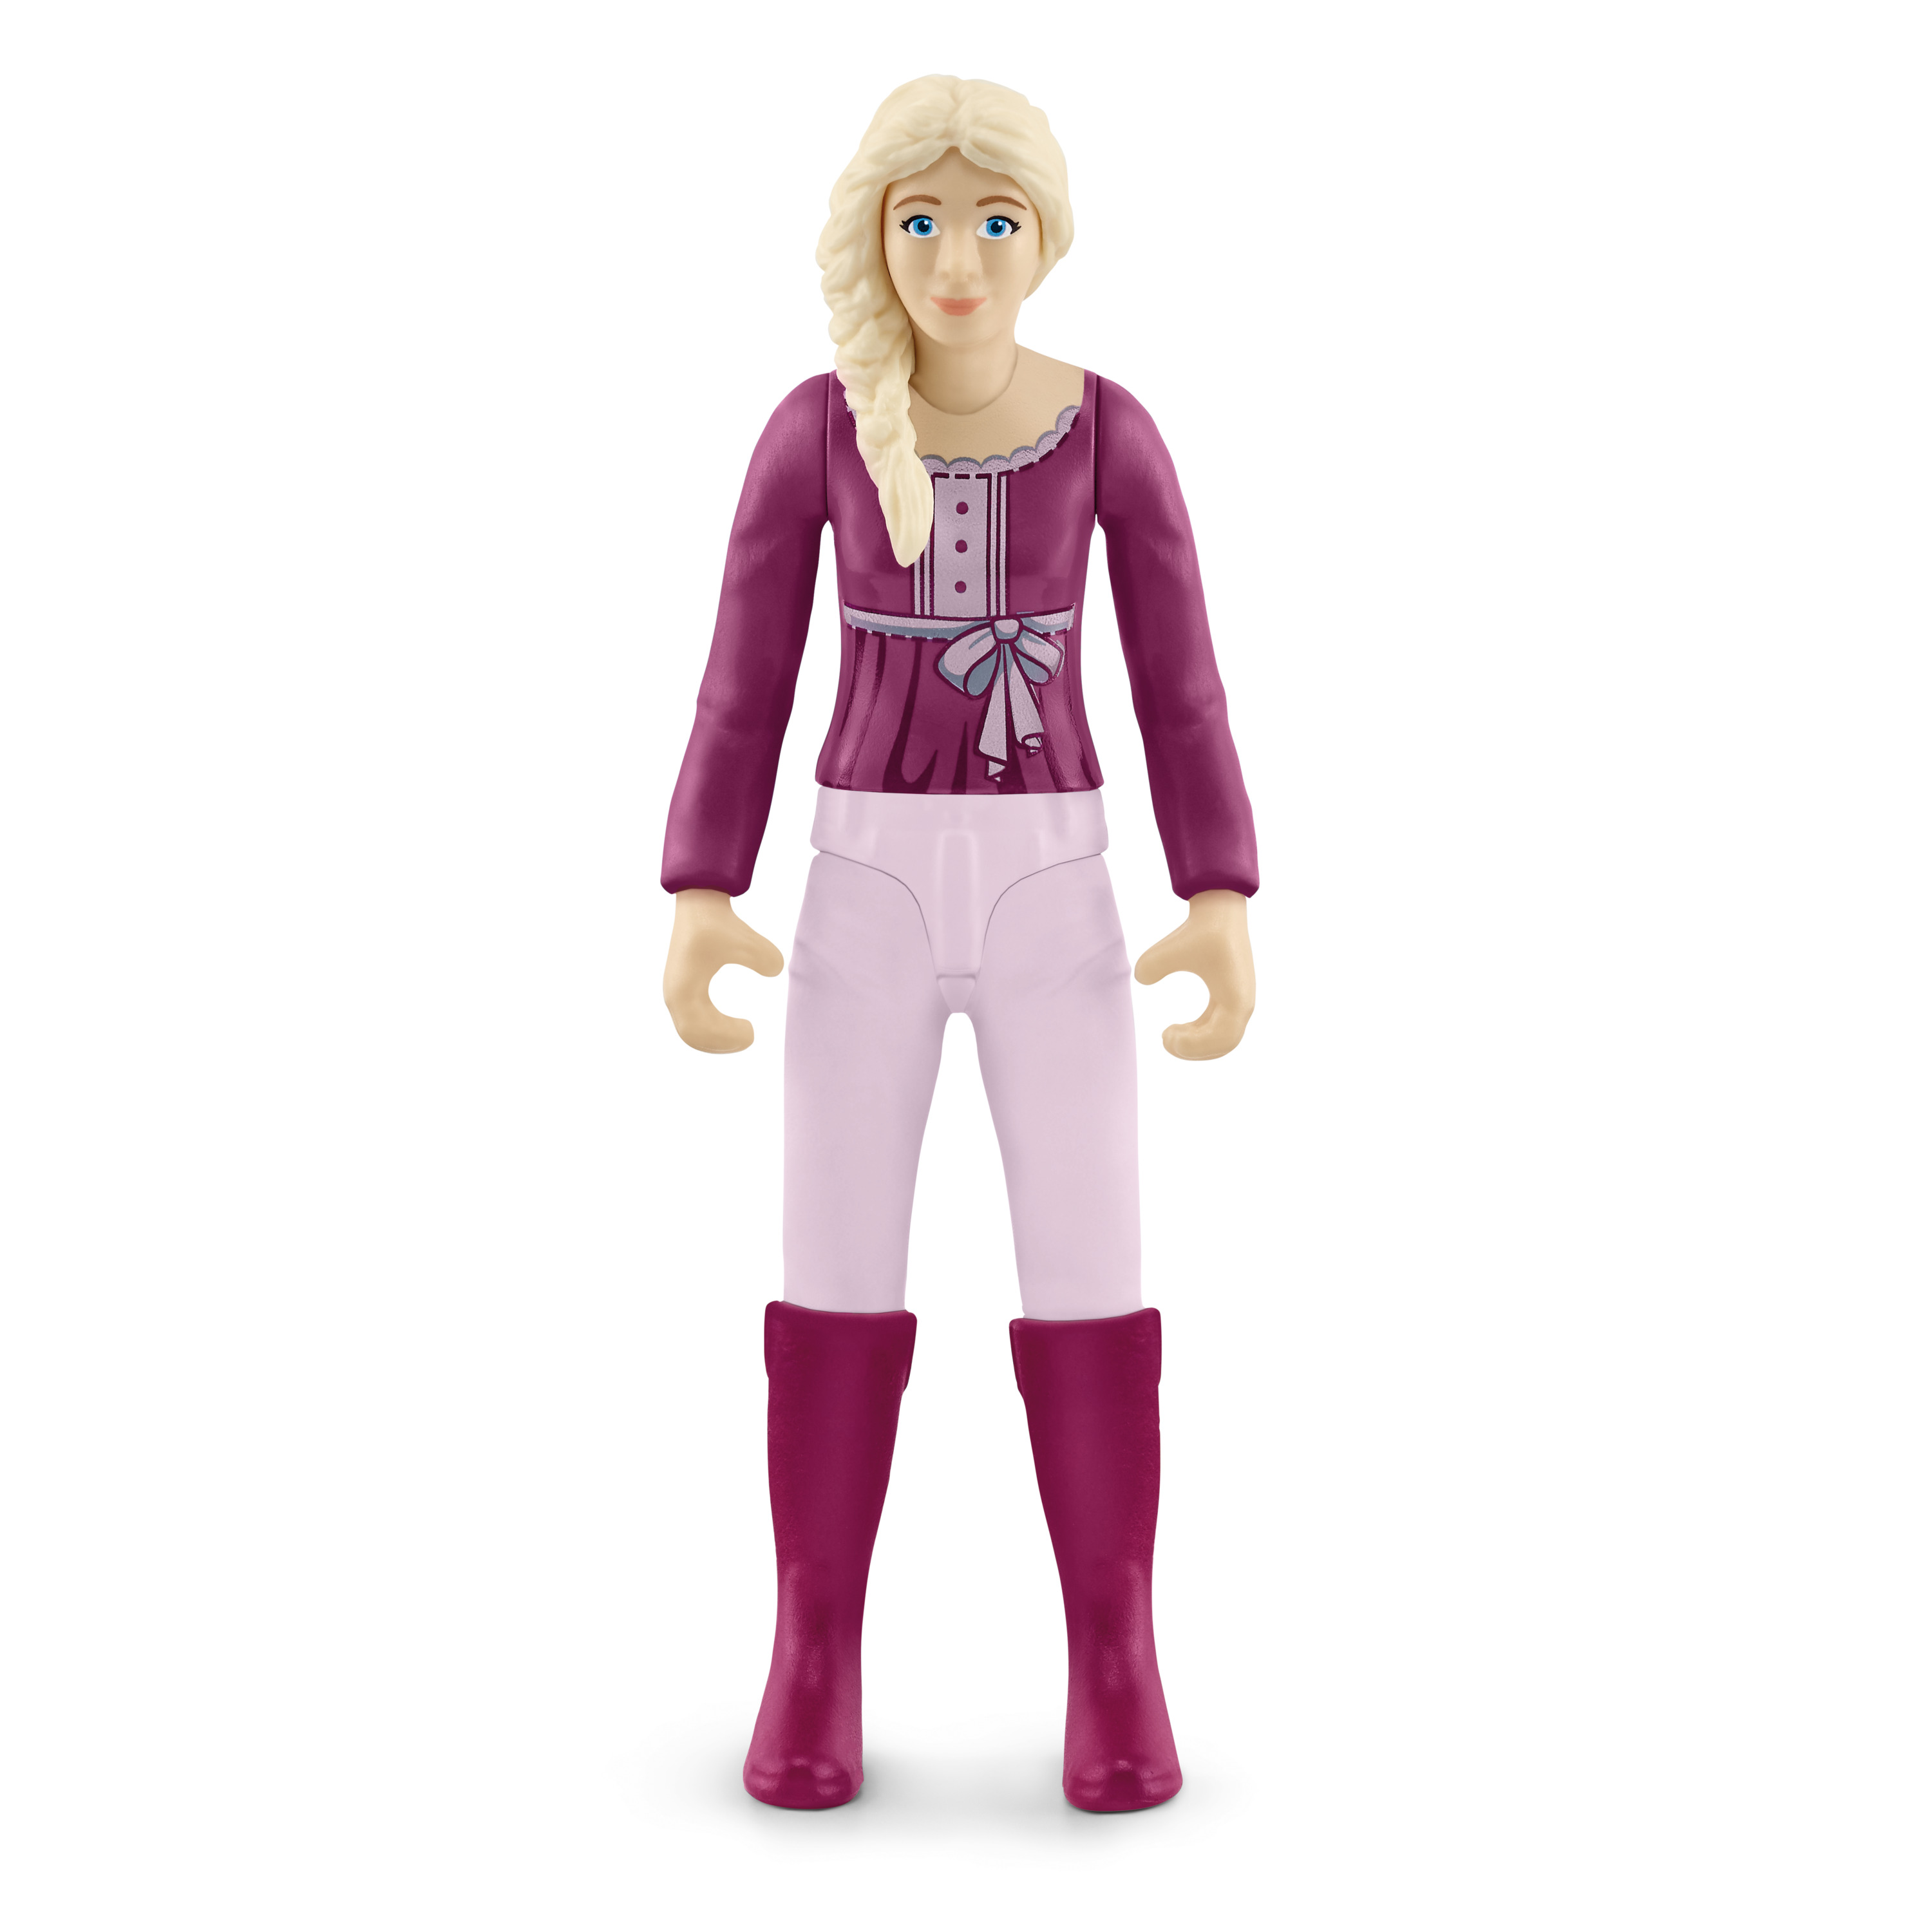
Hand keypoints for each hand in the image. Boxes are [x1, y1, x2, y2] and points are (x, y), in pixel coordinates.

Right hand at [663, 889, 783, 1052]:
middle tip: (750, 1037)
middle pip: (692, 1035)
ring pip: (690, 1030)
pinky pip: (691, 1019)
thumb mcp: (745, 940)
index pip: (698, 1029)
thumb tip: (775, 971)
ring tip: (743, 1035)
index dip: (724, 1038)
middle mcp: (673, 994)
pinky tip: (730, 1025)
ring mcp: (675, 992)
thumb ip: (765, 957)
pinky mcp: (682, 988)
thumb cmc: (718, 923)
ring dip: (715, 1038)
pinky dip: (709, 1028)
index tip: (752, 1033)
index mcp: (682, 989)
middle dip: (721, 1042)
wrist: (698, 904)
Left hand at [1133, 889, 1254, 1060]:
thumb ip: (1151, 966)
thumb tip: (1141, 979)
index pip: (1220, 1039)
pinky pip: (1220, 1025)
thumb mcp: (1172, 948)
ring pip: (1224, 1037)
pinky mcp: (1233, 994)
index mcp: (1237, 999)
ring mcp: (1240, 1000)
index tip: (1165, 1036)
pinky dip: (1201, 1032)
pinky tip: (1180, 1028)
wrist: (1220, 910)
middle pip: (1225, 1044)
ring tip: (1169, 1035)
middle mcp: (1243, 1003)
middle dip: (1194, 1049)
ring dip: (1197, 1043)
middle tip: (1164, 1040)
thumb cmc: (1201, 929)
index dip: (1193, 1046)